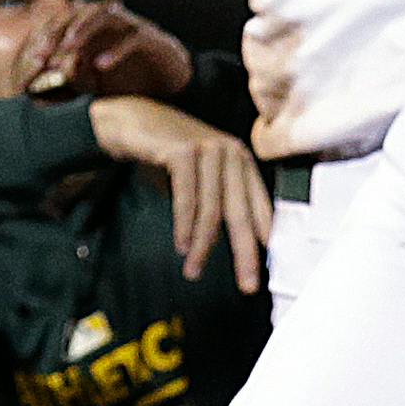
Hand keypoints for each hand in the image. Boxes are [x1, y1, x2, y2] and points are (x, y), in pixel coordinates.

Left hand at [22, 0, 194, 100]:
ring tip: (68, 49)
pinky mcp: (154, 39)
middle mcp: (115, 22)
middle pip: (82, 11)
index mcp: (99, 28)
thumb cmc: (134, 81)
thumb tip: (55, 71)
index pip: (69, 20)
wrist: (175, 86)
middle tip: (46, 52)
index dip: (49, 35)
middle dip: (60, 30)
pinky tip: (102, 65)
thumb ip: (77, 76)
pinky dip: (116, 50)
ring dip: (83, 30)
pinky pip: (134, 38)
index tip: (37, 57)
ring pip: (106, 14)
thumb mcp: (97, 82)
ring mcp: (135, 27)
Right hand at [89, 96, 271, 293]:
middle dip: (245, 253)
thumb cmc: (170, 157)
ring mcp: (209, 149)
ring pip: (211, 210)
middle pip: (242, 212)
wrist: (134, 120)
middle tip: (248, 284)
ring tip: (193, 271)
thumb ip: (218, 204)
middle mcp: (231, 154)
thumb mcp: (201, 180)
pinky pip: (187, 197)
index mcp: (242, 162)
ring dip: (202, 246)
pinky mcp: (184, 150)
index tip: (270, 267)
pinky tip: (181, 246)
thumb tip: (239, 244)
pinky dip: (184, 225)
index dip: (266, 238)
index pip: (260, 205)